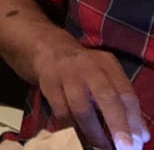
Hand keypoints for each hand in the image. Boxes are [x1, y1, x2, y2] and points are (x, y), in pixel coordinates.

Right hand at [35, 44, 149, 149]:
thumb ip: (123, 102)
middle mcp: (88, 67)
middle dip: (116, 125)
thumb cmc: (86, 69)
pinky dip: (72, 128)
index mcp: (108, 65)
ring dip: (93, 133)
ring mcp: (67, 75)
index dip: (133, 120)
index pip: (125, 92)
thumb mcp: (107, 75)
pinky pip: (62, 113)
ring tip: (101, 147)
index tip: (136, 142)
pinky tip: (80, 136)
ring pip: (81, 108)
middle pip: (105, 97)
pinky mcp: (49, 85)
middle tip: (123, 148)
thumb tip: (140, 135)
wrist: (50, 49)